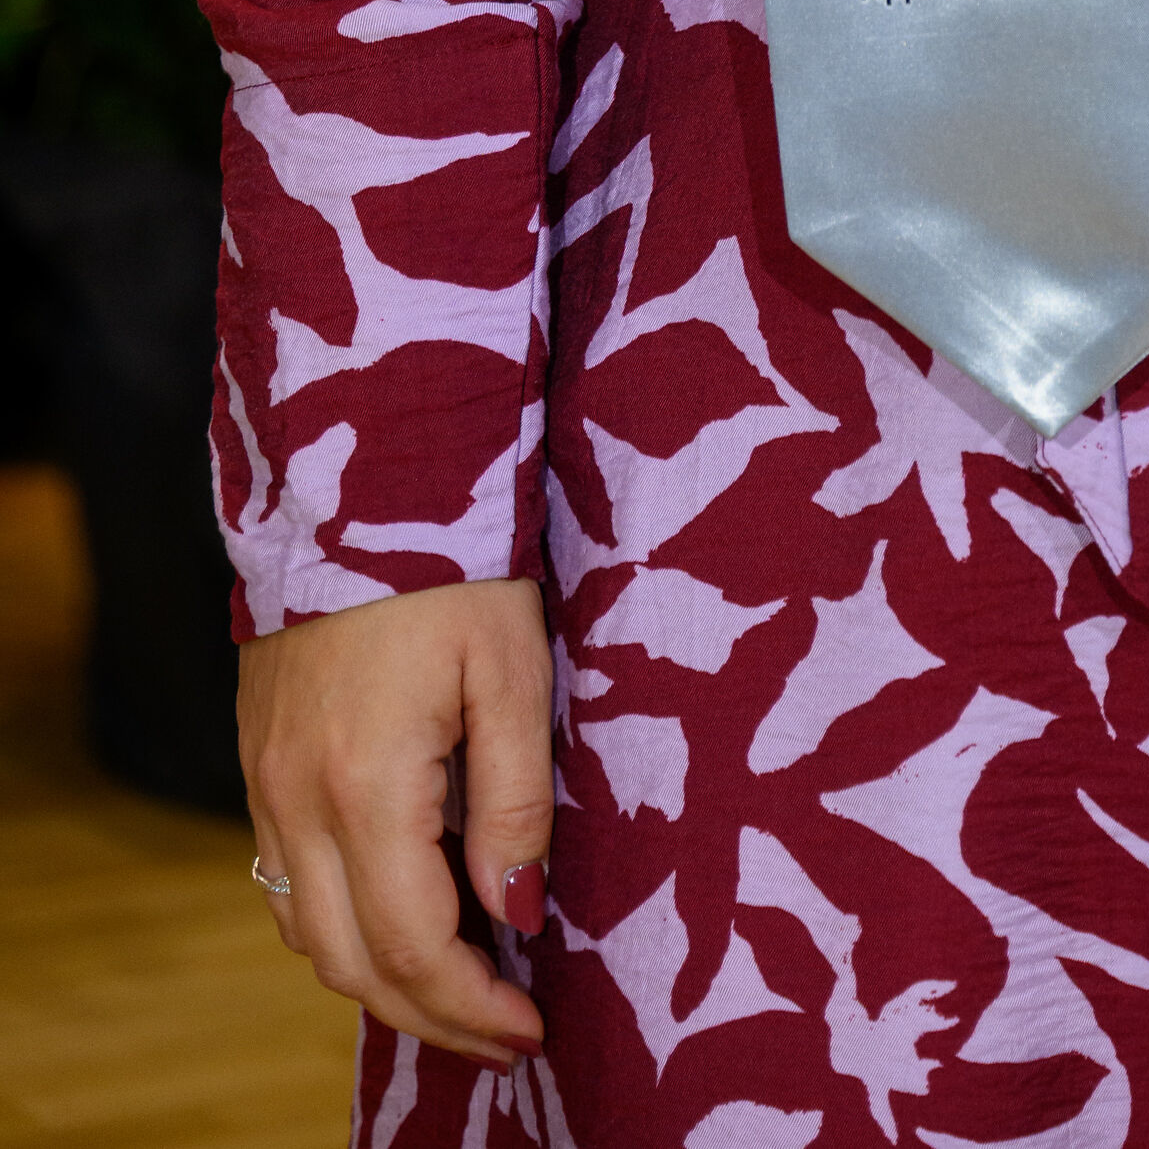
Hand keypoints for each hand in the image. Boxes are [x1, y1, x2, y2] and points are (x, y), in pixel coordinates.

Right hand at [239, 579, 552, 1066]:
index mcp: (367, 785)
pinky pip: (285, 882)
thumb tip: (516, 916)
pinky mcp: (258, 760)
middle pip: (352, 963)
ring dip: (378, 978)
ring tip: (461, 985)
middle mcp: (299, 799)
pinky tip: (398, 914)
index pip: (415, 947)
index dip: (474, 1006)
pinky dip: (338, 923)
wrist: (360, 473)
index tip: (533, 1029)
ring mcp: (266, 782)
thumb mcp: (514, 673)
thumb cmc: (454, 563)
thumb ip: (515, 804)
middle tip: (503, 1032)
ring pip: (307, 934)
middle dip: (429, 1016)